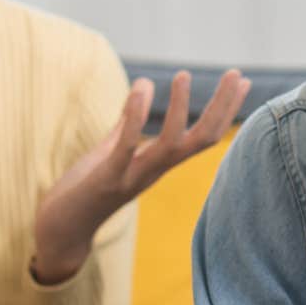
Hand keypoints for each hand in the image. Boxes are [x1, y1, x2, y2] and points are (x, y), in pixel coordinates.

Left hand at [31, 69, 249, 282]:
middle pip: (201, 140)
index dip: (226, 109)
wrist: (61, 230)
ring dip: (180, 110)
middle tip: (237, 74)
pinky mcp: (107, 179)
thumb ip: (126, 125)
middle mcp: (155, 171)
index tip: (244, 81)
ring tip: (184, 75)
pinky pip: (127, 147)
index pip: (204, 136)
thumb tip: (141, 90)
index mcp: (159, 163)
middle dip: (222, 108)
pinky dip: (136, 117)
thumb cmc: (85, 189)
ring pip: (171, 145)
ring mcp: (133, 177)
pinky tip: (141, 87)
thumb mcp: (111, 151)